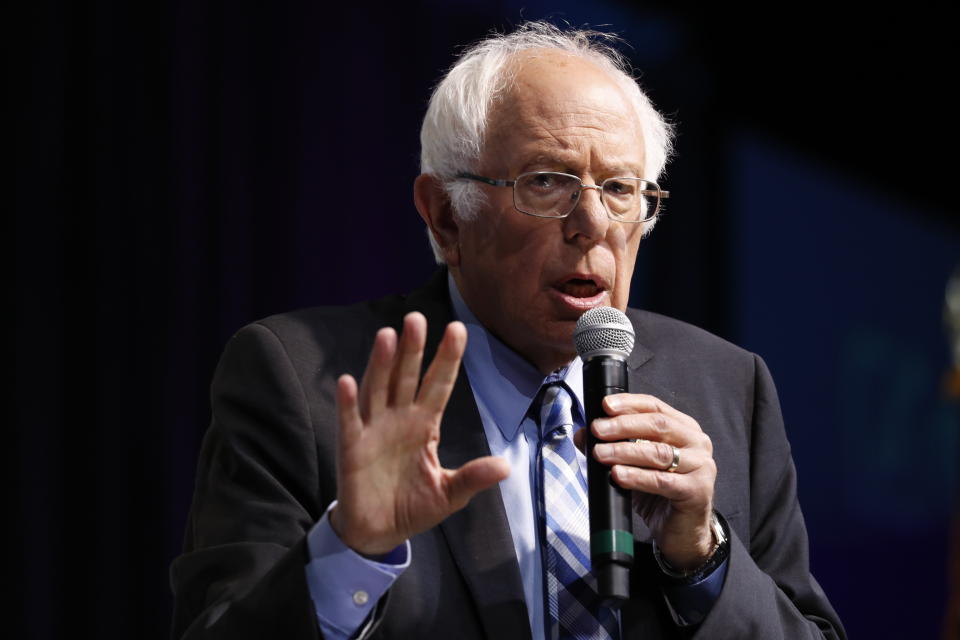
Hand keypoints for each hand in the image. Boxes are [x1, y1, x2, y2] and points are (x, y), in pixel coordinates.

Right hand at [330, 312, 510, 554]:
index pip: (439, 385)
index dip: (447, 358)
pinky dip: (347, 403)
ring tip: (387, 335)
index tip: (459, 329)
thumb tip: (506, 467)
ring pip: (378, 390)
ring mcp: (373, 430)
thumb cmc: (413, 507)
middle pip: (406, 378)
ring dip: (381, 364)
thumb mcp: (449, 494)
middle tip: (416, 318)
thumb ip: (473, 477)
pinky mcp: (351, 448)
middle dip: (412, 349)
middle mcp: (398, 419)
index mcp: (424, 425)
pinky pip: (349, 422)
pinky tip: (347, 382)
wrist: (378, 534)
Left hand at [587, 393, 716, 569]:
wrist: (680, 532)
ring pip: (658, 452)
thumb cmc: (658, 493)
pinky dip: (637, 477)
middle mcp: (697, 442)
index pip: (655, 406)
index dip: (629, 403)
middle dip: (623, 426)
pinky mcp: (698, 490)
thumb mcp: (632, 465)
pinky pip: (662, 481)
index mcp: (684, 428)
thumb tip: (582, 434)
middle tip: (597, 430)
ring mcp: (701, 466)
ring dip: (625, 451)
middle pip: (658, 425)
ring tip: (600, 454)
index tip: (605, 406)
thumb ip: (610, 446)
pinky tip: (617, 475)